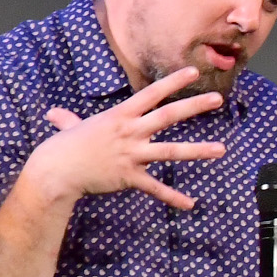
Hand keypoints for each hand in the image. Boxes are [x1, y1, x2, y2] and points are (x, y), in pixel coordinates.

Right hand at [30, 66, 226, 210]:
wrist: (55, 170)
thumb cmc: (64, 148)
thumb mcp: (70, 128)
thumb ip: (70, 120)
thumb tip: (54, 115)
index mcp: (120, 116)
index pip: (151, 94)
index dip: (172, 82)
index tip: (194, 72)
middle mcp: (129, 132)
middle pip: (167, 116)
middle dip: (193, 107)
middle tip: (218, 100)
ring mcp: (131, 154)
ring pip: (170, 151)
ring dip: (198, 150)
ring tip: (221, 150)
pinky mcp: (129, 177)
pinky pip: (156, 188)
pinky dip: (173, 197)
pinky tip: (190, 204)